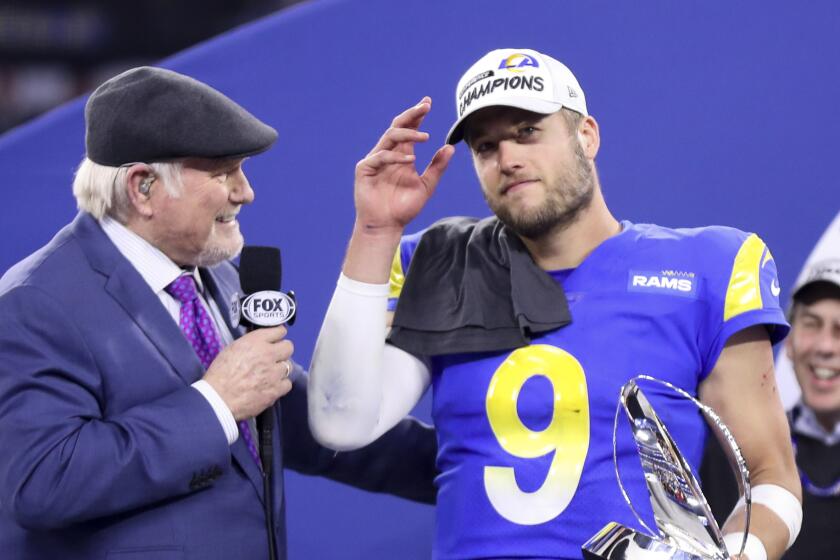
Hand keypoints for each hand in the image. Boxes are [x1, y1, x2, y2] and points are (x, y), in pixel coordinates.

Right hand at [203, 327, 292, 419]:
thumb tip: (259, 343)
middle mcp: (268, 354)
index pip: (279, 331)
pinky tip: (271, 387)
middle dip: (282, 351)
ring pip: (289, 366)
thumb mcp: (232, 349)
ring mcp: (274, 373)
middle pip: (288, 347)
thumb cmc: (219, 374)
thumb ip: (250, 344)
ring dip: (280, 370)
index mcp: (255, 342)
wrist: (218, 399)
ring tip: (270, 375)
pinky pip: (287, 384)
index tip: (276, 340)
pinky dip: (281, 385)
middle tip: (274, 358)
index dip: (278, 336)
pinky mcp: (276, 389)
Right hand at [354, 97, 454, 232]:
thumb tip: (450, 147)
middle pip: (398, 127)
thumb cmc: (404, 208)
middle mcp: (388, 154)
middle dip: (411, 115)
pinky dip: (395, 156)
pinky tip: (409, 159)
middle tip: (425, 106)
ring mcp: (375, 160)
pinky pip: (380, 156)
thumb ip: (437, 167)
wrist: (387, 226)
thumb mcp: (426, 186)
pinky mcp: (364, 169)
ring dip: (407, 134)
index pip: (408, 130)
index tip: (428, 103)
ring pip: (389, 137)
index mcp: (401, 155)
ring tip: (425, 137)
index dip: (417, 116)